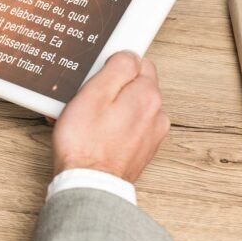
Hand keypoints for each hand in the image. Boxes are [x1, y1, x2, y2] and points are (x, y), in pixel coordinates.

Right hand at [51, 51, 169, 182]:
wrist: (89, 185)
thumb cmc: (85, 144)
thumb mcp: (94, 93)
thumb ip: (116, 68)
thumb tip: (127, 55)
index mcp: (147, 95)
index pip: (138, 62)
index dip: (112, 65)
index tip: (97, 75)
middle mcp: (156, 114)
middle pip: (133, 86)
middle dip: (109, 88)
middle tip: (85, 99)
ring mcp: (150, 135)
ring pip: (129, 107)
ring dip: (109, 109)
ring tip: (84, 120)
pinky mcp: (141, 151)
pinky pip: (126, 127)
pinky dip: (110, 127)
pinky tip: (91, 134)